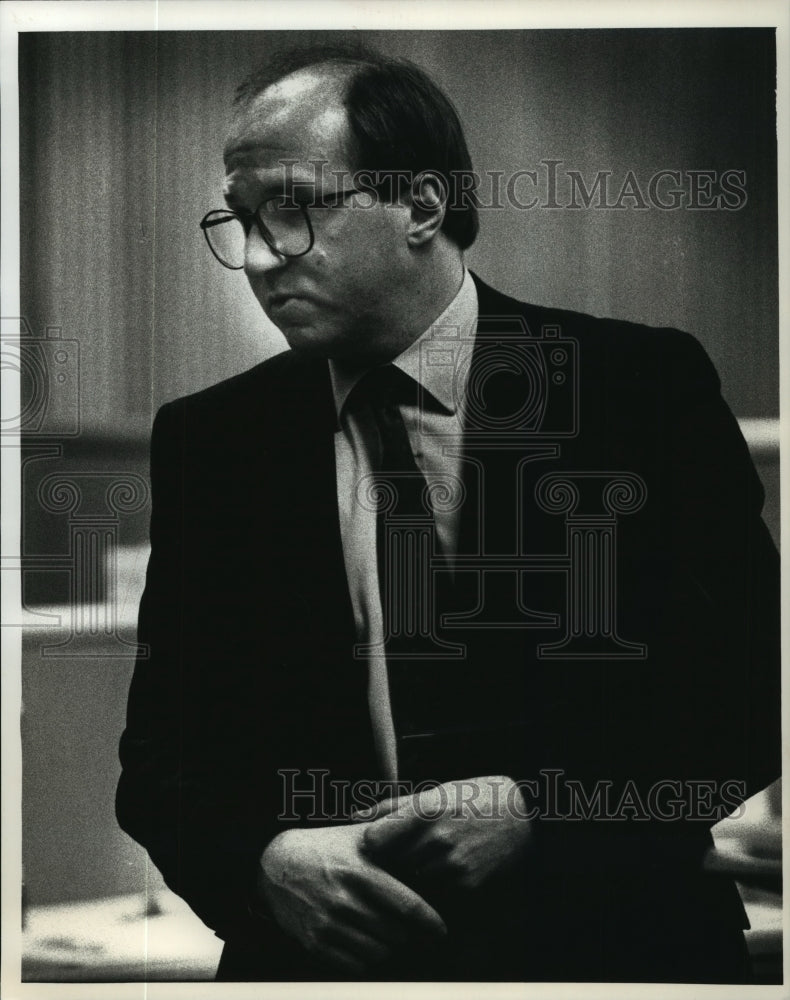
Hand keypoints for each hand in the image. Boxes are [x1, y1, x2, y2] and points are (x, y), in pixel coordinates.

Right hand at [256, 822, 447, 973]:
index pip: (406, 905)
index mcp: (359, 871)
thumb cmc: (325, 847)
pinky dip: (368, 960)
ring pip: (378, 953)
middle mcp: (344, 900)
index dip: (429, 922)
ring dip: (390, 948)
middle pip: (396, 934)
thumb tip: (425, 825)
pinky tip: (369, 944)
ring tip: (392, 936)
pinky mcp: (315, 942)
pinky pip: (355, 966)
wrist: (275, 864)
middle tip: (414, 930)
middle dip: (410, 934)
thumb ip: (390, 834)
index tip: (440, 930)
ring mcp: (328, 924)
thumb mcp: (357, 835)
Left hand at [352, 775, 532, 894]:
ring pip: (412, 880)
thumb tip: (356, 817)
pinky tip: (447, 868)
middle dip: (391, 860)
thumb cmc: (474, 797)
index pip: (373, 839)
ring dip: (413, 874)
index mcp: (425, 809)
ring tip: (428, 858)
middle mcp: (437, 839)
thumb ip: (393, 807)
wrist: (525, 815)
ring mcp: (453, 865)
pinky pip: (436, 891)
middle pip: (390, 862)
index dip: (372, 842)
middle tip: (402, 852)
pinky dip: (436, 884)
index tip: (378, 841)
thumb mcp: (435, 791)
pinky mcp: (467, 886)